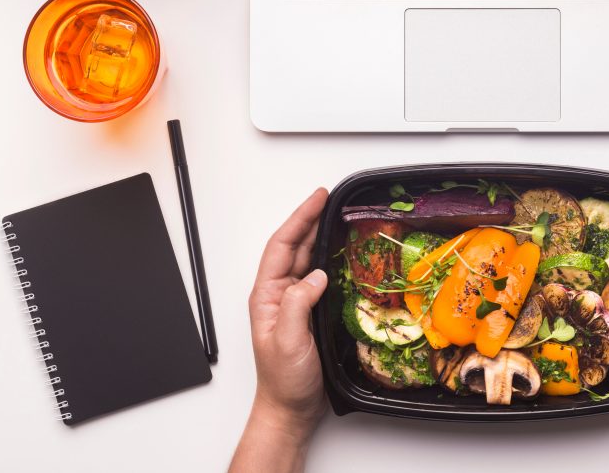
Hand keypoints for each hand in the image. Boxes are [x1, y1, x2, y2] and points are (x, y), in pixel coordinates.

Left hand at [231, 189, 329, 472]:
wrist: (290, 408)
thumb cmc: (284, 380)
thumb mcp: (289, 341)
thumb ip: (298, 305)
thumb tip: (315, 275)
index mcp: (267, 295)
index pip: (282, 246)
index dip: (299, 219)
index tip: (317, 199)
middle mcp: (279, 294)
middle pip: (294, 246)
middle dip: (310, 219)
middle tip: (330, 199)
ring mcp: (294, 301)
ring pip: (306, 258)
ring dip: (320, 235)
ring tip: (337, 216)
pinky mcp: (309, 311)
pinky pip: (318, 275)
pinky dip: (329, 258)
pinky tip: (341, 253)